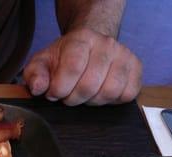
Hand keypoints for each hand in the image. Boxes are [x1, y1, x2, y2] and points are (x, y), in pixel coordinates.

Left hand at [23, 28, 141, 105]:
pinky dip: (111, 101)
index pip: (73, 67)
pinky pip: (127, 95)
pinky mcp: (136, 70)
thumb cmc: (63, 59)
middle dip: (73, 98)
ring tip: (84, 95)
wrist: (89, 48)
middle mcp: (106, 44)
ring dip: (92, 101)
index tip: (53, 93)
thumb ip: (34, 75)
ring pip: (110, 91)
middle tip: (68, 96)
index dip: (60, 88)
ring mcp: (124, 56)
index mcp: (81, 39)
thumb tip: (38, 88)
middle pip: (90, 84)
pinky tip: (100, 94)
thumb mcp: (42, 63)